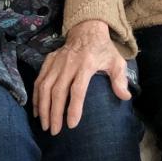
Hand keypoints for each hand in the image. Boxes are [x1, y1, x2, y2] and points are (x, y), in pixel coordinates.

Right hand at [33, 20, 129, 134]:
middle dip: (54, 113)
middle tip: (54, 131)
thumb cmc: (103, 49)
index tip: (71, 125)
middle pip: (58, 91)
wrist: (87, 29)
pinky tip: (36, 110)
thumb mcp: (116, 61)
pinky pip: (39, 80)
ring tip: (44, 124)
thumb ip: (120, 79)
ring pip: (45, 86)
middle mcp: (68, 63)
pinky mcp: (48, 60)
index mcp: (86, 64)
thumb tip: (125, 97)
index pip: (78, 89)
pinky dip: (36, 96)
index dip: (74, 107)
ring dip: (43, 107)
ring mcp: (56, 62)